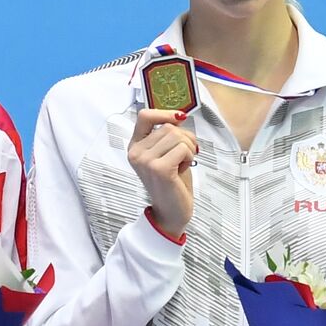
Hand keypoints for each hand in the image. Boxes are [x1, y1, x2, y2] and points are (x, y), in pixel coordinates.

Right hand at [128, 109, 196, 236]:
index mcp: (135, 146)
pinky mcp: (159, 169)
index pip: (144, 116)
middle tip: (184, 156)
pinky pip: (182, 149)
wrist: (172, 212)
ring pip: (177, 136)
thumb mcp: (167, 153)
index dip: (164, 113)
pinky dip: (189, 158)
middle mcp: (136, 152)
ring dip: (188, 149)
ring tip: (182, 164)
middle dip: (185, 139)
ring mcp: (145, 161)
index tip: (179, 118)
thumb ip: (167, 135)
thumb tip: (179, 115)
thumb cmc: (172, 182)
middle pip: (168, 127)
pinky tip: (183, 169)